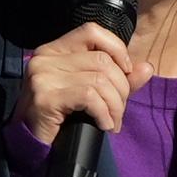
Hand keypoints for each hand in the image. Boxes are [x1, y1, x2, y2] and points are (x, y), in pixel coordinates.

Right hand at [13, 22, 146, 147]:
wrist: (30, 146)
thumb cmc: (60, 118)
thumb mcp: (91, 94)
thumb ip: (118, 80)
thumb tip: (147, 68)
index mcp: (54, 50)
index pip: (92, 31)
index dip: (116, 49)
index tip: (126, 73)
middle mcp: (45, 57)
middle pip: (102, 61)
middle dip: (121, 89)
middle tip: (118, 112)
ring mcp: (42, 75)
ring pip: (99, 80)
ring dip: (115, 106)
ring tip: (112, 122)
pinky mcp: (45, 96)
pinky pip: (89, 96)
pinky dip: (104, 113)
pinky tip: (104, 125)